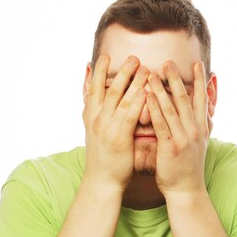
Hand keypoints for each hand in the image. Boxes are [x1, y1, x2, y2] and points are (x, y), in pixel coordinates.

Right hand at [82, 55, 147, 191]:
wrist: (102, 181)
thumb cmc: (104, 158)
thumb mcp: (96, 133)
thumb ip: (97, 115)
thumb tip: (95, 102)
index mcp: (90, 116)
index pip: (93, 88)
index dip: (100, 71)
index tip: (106, 56)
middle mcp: (96, 119)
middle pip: (109, 89)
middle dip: (121, 71)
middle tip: (133, 57)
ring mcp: (106, 127)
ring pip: (120, 98)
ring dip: (132, 81)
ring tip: (143, 67)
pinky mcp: (118, 137)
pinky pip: (129, 115)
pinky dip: (137, 102)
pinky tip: (146, 91)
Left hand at [146, 60, 209, 195]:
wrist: (186, 190)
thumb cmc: (189, 167)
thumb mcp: (200, 143)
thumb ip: (202, 124)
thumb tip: (207, 110)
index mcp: (201, 128)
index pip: (201, 99)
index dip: (200, 81)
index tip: (197, 63)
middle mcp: (194, 130)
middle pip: (186, 99)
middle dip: (177, 79)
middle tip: (169, 62)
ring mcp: (183, 138)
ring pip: (172, 108)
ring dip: (162, 89)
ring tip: (153, 73)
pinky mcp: (170, 147)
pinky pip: (161, 124)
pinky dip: (154, 109)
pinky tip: (147, 97)